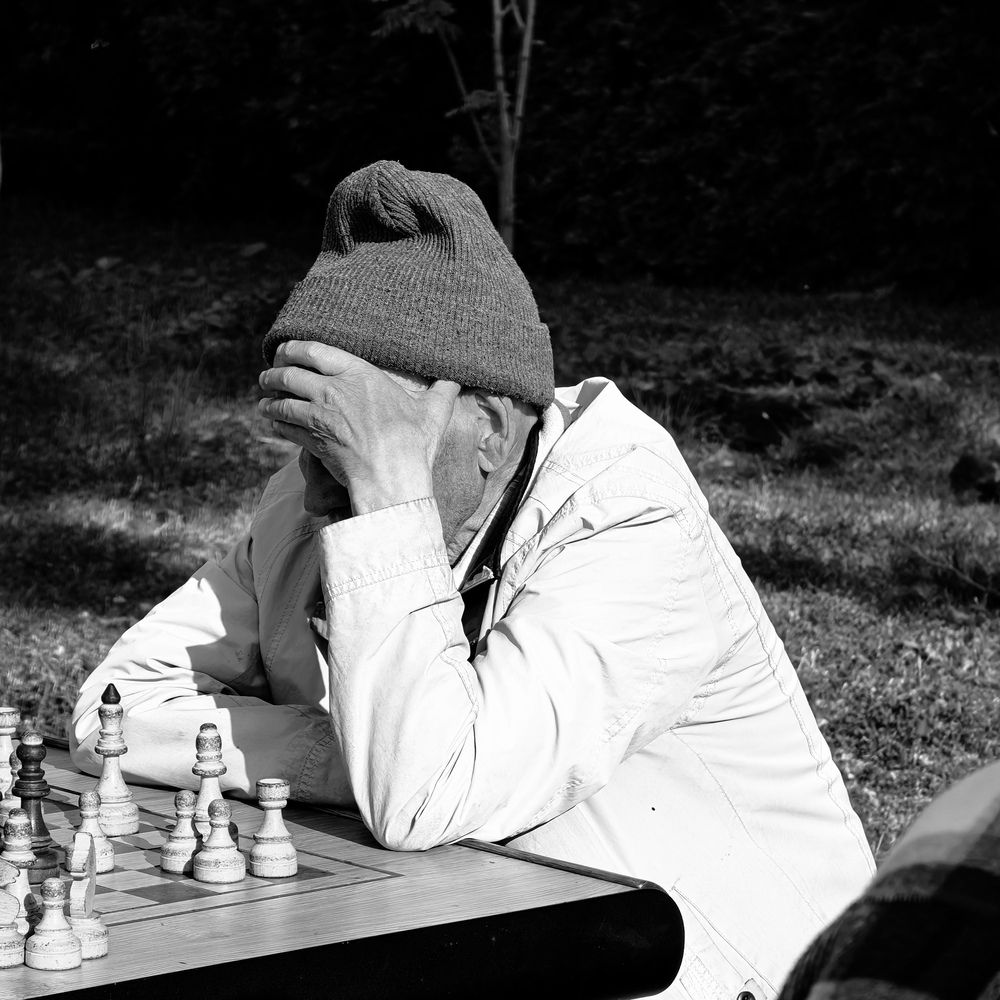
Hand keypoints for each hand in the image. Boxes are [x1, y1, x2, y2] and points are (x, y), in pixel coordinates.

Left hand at [258, 341, 460, 513]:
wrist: (391, 476)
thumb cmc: (413, 442)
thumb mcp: (433, 413)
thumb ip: (441, 392)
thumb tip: (456, 381)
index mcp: (359, 373)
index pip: (316, 350)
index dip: (295, 347)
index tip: (286, 350)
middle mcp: (333, 389)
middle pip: (290, 372)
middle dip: (274, 372)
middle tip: (268, 374)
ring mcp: (319, 414)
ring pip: (282, 400)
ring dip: (270, 399)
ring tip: (265, 398)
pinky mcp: (311, 439)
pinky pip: (285, 426)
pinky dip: (276, 422)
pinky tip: (274, 422)